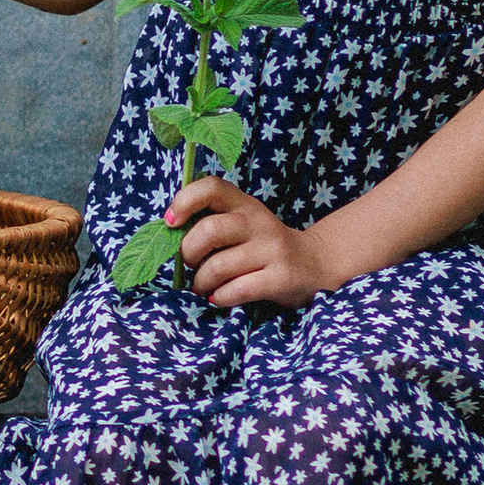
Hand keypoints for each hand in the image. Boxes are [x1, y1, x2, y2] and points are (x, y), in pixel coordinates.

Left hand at [167, 177, 327, 309]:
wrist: (314, 263)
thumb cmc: (262, 244)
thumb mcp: (243, 223)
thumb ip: (212, 221)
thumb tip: (169, 232)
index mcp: (244, 204)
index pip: (212, 187)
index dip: (185, 201)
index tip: (171, 222)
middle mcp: (258, 222)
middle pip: (210, 230)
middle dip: (188, 253)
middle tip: (189, 265)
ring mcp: (272, 250)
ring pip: (219, 266)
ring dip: (201, 282)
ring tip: (202, 287)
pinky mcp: (281, 278)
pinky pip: (238, 290)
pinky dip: (220, 297)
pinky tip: (219, 297)